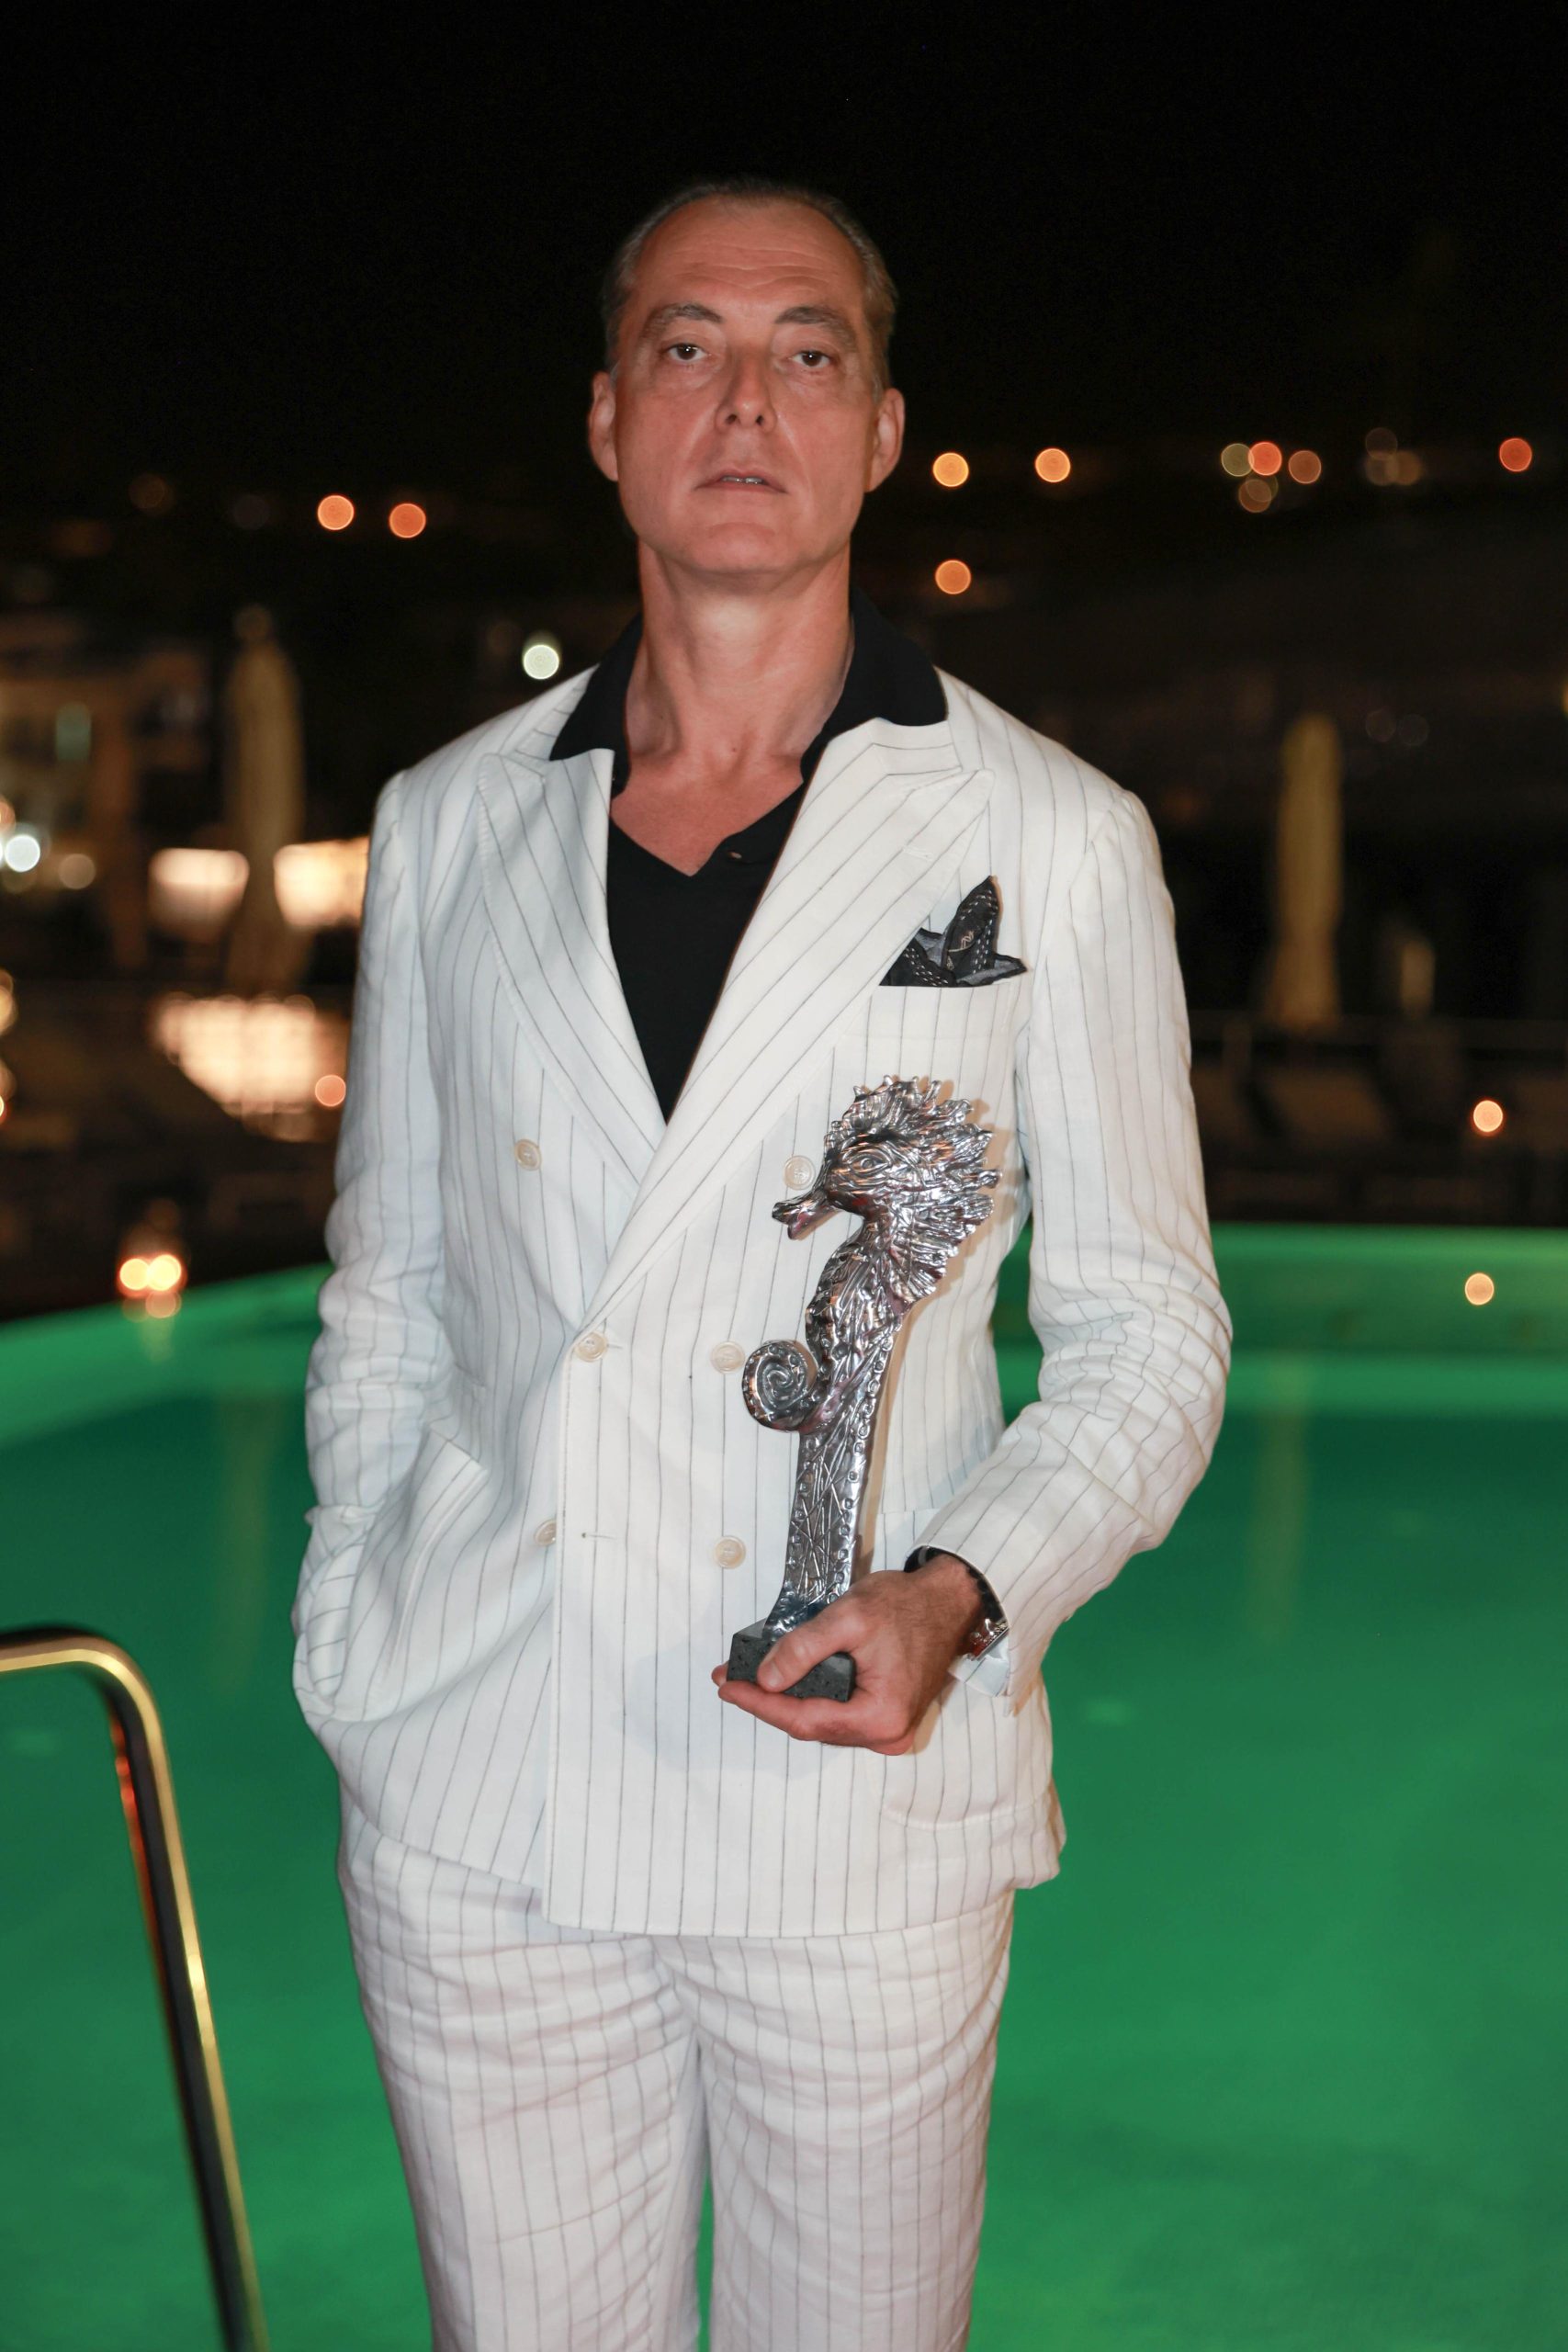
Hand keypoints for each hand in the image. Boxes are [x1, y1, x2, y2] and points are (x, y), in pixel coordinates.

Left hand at [711, 1554, 984, 1749]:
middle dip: (768, 1702)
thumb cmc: (906, 1606)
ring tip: (750, 1678)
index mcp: (880, 1718)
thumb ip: (804, 1649)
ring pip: (823, 1722)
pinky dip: (812, 1699)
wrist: (947, 1601)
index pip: (804, 1720)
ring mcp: (889, 1730)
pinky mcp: (887, 1717)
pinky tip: (787, 1682)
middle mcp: (887, 1735)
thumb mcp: (849, 1617)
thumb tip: (766, 1679)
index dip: (760, 1704)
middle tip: (731, 1678)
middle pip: (812, 1726)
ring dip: (787, 1701)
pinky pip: (839, 1715)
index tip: (727, 1686)